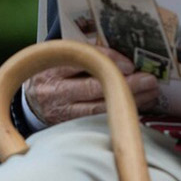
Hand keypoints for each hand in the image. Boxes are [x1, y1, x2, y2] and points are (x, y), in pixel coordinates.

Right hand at [24, 45, 160, 124]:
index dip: (108, 60)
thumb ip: (83, 53)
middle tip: (150, 80)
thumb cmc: (51, 74)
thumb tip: (121, 54)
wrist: (30, 103)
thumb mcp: (59, 58)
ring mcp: (62, 112)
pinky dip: (118, 114)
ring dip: (127, 101)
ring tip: (150, 95)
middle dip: (125, 84)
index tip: (130, 65)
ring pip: (98, 108)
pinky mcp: (68, 127)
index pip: (83, 60)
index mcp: (53, 67)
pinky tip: (135, 108)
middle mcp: (55, 91)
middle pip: (93, 88)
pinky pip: (97, 122)